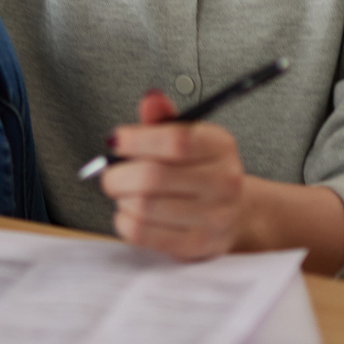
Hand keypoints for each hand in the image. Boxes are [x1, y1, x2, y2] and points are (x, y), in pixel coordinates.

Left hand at [98, 90, 245, 260]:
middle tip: (110, 173)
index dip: (137, 139)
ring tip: (124, 194)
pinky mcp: (197, 244)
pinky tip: (129, 213)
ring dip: (122, 199)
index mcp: (220, 146)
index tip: (116, 140)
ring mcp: (214, 216)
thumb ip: (164, 120)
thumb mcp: (188, 137)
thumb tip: (151, 100)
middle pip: (153, 177)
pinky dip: (124, 221)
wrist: (232, 213)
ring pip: (144, 206)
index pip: (175, 140)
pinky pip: (143, 234)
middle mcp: (223, 181)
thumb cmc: (201, 171)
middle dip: (118, 175)